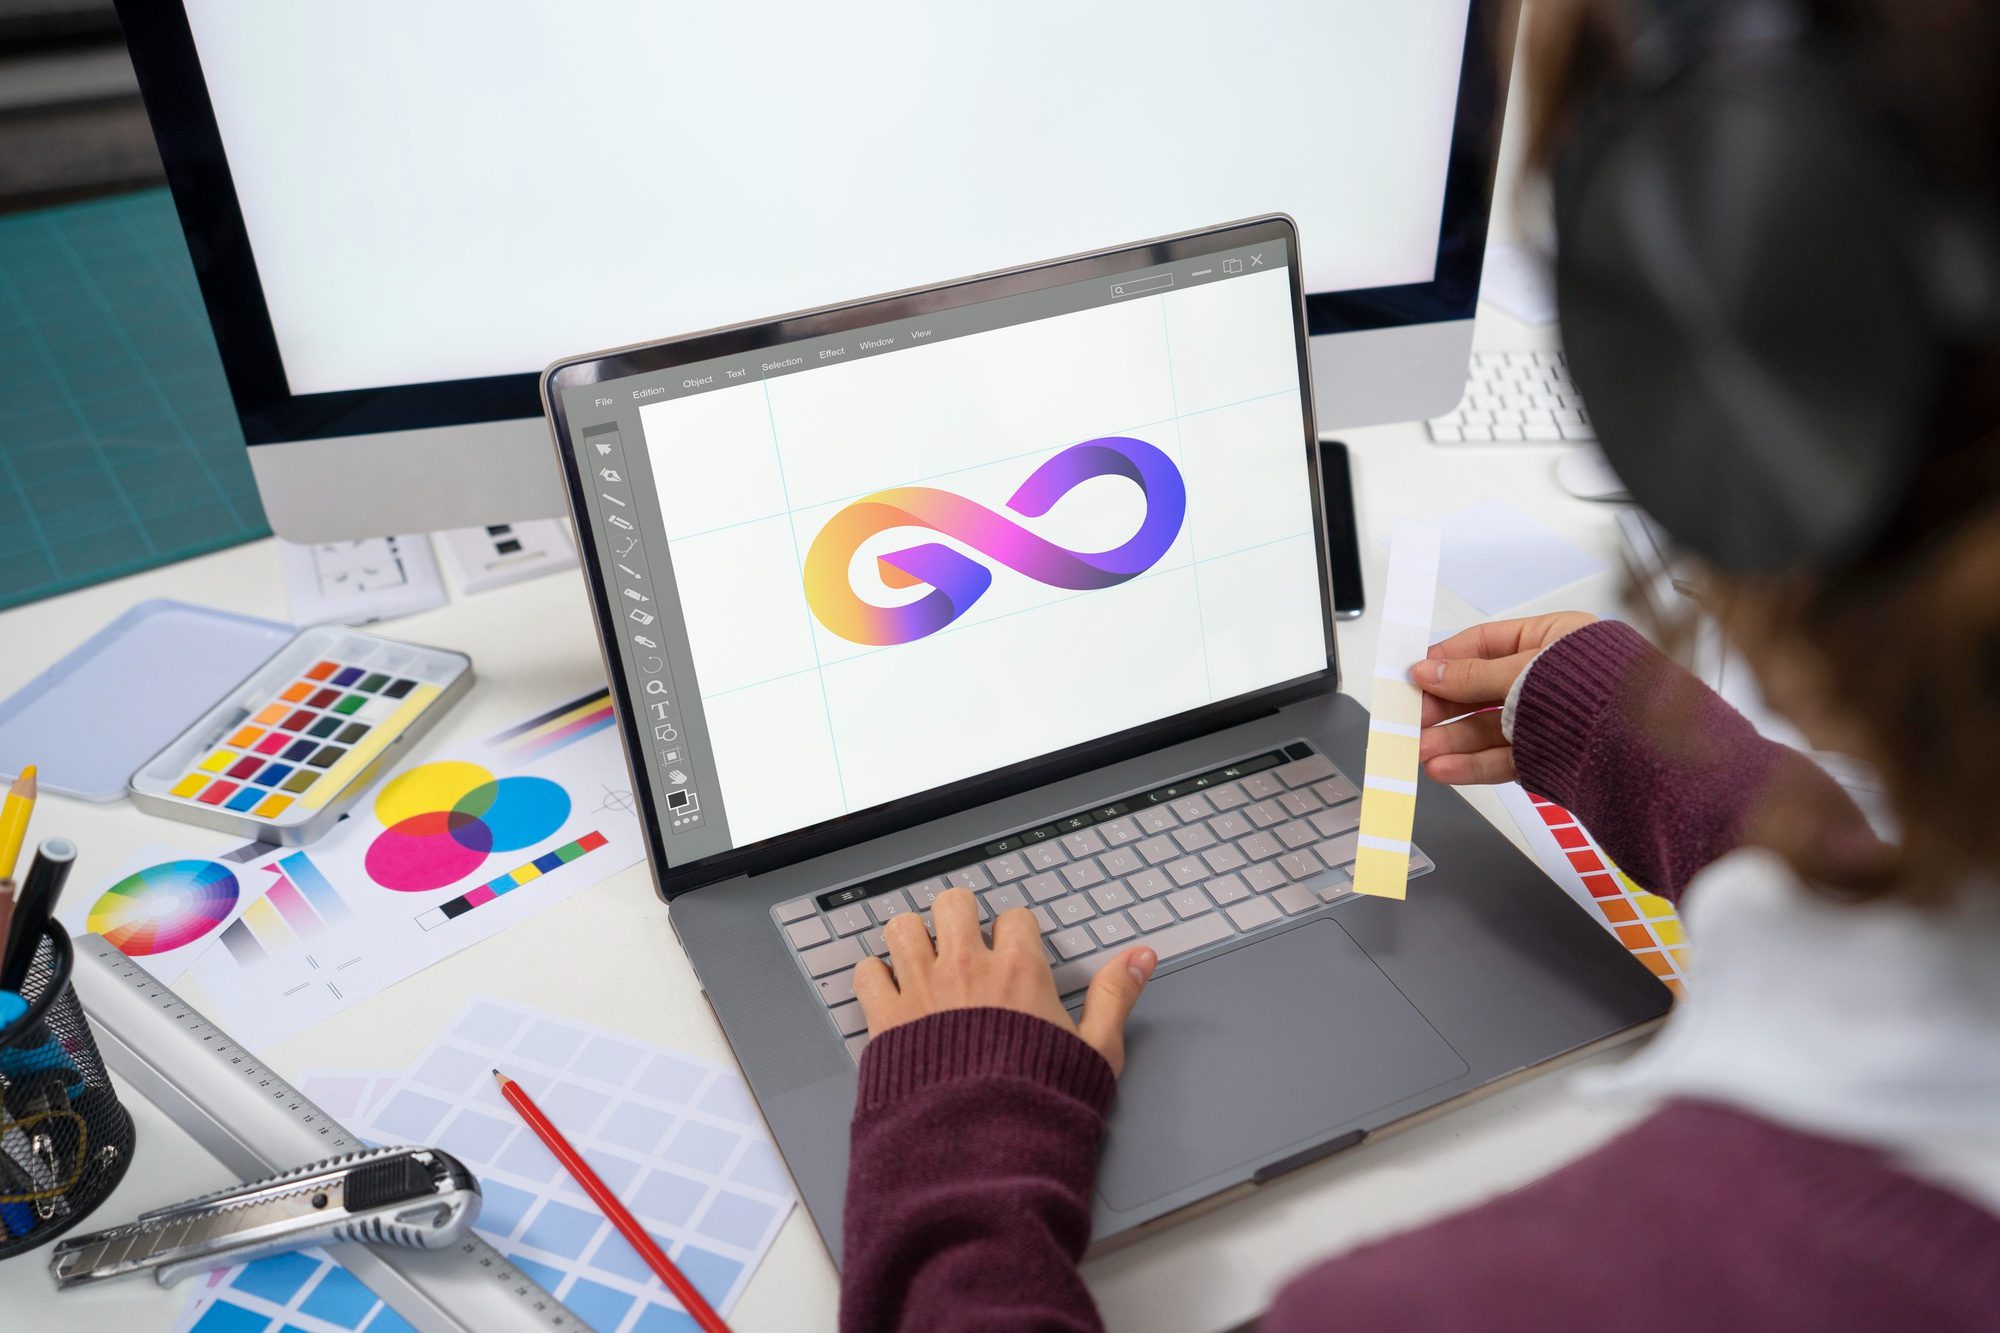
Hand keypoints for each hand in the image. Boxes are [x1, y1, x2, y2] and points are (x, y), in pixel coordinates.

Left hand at [853, 889, 1156, 1075]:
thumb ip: (1114, 996)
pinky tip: (889, 994)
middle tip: (960, 943)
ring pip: (903, 926)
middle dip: (957, 918)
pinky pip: (865, 972)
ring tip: (920, 960)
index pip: (1013, 918)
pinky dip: (874, 979)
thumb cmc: (1039, 1103)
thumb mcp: (1096, 1051)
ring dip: (911, 939)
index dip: (1014, 935)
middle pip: (953, 904)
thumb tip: (1141, 958)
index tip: (1012, 955)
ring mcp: (922, 990)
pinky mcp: (886, 1019)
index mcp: (1019, 970)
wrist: (981, 1149)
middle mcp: (967, 969)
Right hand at [1416, 612, 1597, 783]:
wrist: (1647, 751)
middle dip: (1443, 708)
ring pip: (1489, 729)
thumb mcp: (1524, 672)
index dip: (1446, 659)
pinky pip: (1504, 758)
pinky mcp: (1551, 757)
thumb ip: (1472, 675)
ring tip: (1420, 750)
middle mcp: (1550, 679)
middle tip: (1412, 720)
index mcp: (1554, 640)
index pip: (1485, 644)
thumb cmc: (1600, 694)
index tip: (1415, 676)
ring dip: (1451, 740)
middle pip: (1482, 690)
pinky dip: (1472, 764)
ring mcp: (1551, 720)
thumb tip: (1428, 671)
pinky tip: (1446, 768)